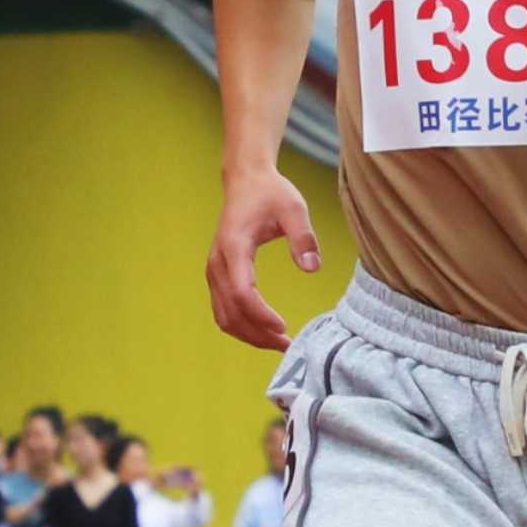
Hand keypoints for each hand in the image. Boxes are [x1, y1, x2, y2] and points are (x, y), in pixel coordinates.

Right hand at [210, 173, 324, 350]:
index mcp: (234, 247)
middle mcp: (218, 262)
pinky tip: (264, 331)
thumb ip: (303, 237)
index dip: (261, 316)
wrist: (246, 181)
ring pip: (223, 315)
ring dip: (249, 334)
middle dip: (258, 334)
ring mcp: (214, 270)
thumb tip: (311, 268)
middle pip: (231, 312)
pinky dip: (241, 325)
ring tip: (279, 343)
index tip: (284, 327)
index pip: (243, 292)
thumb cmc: (271, 193)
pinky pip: (223, 309)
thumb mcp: (294, 208)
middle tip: (288, 346)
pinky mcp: (218, 275)